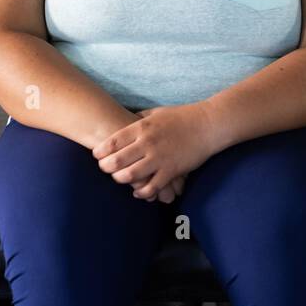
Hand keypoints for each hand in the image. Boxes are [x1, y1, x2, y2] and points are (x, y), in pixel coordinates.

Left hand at [91, 103, 219, 200]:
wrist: (208, 125)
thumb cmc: (182, 117)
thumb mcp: (156, 113)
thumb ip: (139, 119)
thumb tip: (124, 122)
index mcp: (142, 128)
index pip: (112, 142)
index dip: (100, 151)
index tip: (97, 155)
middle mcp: (147, 143)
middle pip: (116, 161)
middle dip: (105, 168)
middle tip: (105, 169)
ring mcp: (159, 158)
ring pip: (130, 176)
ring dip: (121, 180)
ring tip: (120, 179)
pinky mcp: (171, 171)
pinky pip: (151, 187)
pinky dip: (141, 193)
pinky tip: (139, 192)